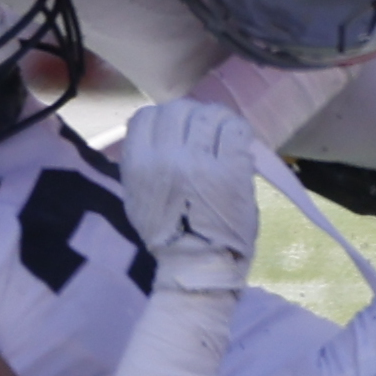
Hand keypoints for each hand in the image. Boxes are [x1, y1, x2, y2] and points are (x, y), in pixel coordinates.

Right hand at [117, 100, 258, 296]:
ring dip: (218, 121)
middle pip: (178, 109)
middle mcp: (167, 158)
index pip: (146, 116)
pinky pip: (236, 129)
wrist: (197, 266)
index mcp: (138, 165)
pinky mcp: (231, 168)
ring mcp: (200, 162)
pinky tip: (238, 141)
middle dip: (192, 116)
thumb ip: (142, 162)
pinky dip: (238, 130)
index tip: (176, 129)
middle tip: (204, 131)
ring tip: (223, 135)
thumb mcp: (137, 196)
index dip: (163, 118)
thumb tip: (155, 128)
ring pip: (209, 115)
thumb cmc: (168, 234)